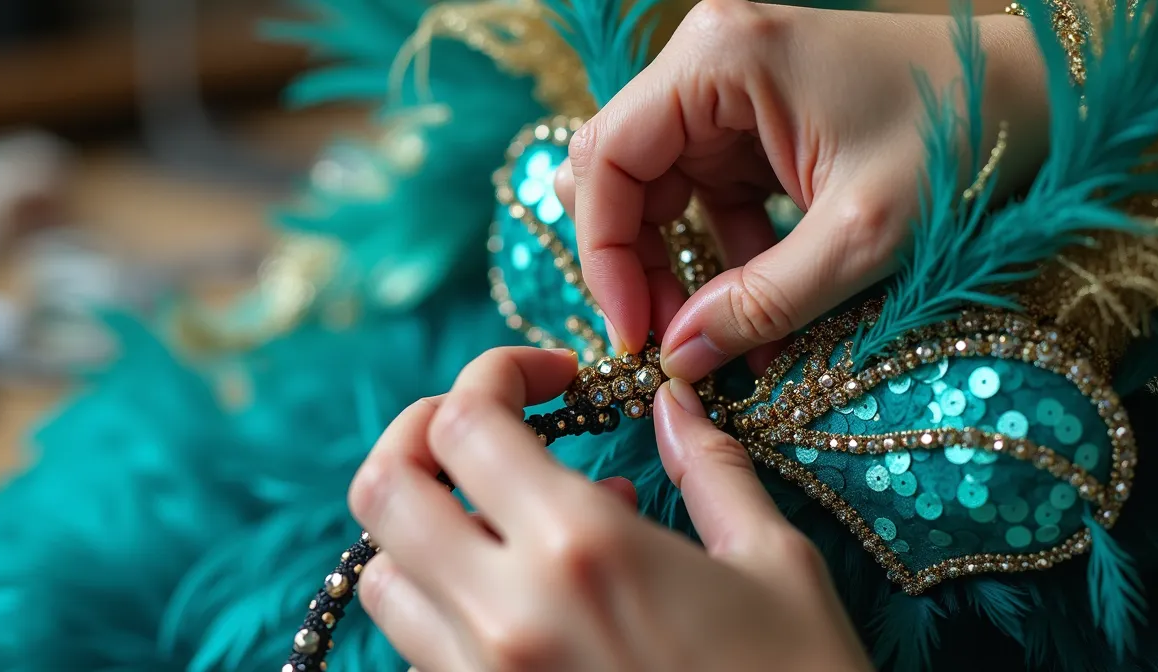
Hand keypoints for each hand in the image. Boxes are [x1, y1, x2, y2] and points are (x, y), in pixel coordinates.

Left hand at [348, 347, 871, 671]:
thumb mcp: (776, 566)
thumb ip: (712, 468)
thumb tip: (674, 401)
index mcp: (583, 549)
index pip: (463, 424)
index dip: (493, 375)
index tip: (550, 379)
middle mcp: (507, 615)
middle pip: (383, 490)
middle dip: (422, 436)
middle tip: (491, 427)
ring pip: (381, 579)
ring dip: (425, 528)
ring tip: (506, 519)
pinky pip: (418, 653)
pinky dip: (444, 604)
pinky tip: (528, 598)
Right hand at [555, 0, 1047, 378]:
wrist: (1044, 96)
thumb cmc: (963, 140)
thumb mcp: (862, 236)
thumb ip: (762, 302)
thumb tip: (679, 360)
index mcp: (720, 57)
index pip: (609, 158)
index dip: (605, 256)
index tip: (634, 337)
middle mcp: (712, 60)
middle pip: (625, 175)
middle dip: (640, 267)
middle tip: (672, 348)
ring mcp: (734, 89)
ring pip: (664, 193)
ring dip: (684, 271)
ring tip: (723, 341)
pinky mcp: (760, 121)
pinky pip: (713, 196)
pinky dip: (728, 257)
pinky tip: (760, 312)